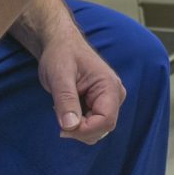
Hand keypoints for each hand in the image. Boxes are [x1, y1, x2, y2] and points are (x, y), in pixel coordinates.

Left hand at [34, 25, 124, 143]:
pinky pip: (92, 124)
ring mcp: (109, 100)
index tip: (62, 128)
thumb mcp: (59, 76)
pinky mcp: (101, 104)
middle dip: (80, 130)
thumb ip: (66, 101)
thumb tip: (70, 127)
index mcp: (110, 86)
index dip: (84, 130)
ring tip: (63, 107)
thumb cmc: (61, 54)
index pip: (106, 121)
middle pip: (103, 128)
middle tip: (58, 114)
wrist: (60, 44)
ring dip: (78, 127)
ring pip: (98, 130)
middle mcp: (115, 95)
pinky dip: (77, 123)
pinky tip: (68, 107)